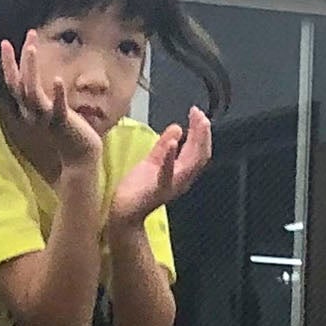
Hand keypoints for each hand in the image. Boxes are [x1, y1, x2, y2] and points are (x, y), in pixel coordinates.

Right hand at [2, 31, 102, 171]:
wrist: (79, 158)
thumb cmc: (67, 133)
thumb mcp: (50, 112)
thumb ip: (43, 97)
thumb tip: (38, 80)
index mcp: (28, 110)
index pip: (14, 83)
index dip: (9, 63)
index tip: (7, 43)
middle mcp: (32, 114)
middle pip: (19, 84)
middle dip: (16, 61)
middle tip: (15, 40)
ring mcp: (45, 119)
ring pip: (33, 93)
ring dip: (32, 70)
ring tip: (32, 49)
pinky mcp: (62, 124)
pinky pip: (58, 108)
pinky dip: (57, 94)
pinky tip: (58, 79)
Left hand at [110, 106, 211, 229]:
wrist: (123, 213)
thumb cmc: (137, 189)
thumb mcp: (152, 162)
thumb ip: (163, 146)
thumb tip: (177, 127)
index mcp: (180, 171)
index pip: (198, 148)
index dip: (201, 131)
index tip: (197, 112)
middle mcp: (181, 179)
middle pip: (200, 154)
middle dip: (203, 133)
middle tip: (200, 114)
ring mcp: (171, 185)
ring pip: (192, 163)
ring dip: (196, 141)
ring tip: (195, 123)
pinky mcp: (157, 190)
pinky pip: (167, 174)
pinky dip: (171, 158)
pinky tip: (172, 143)